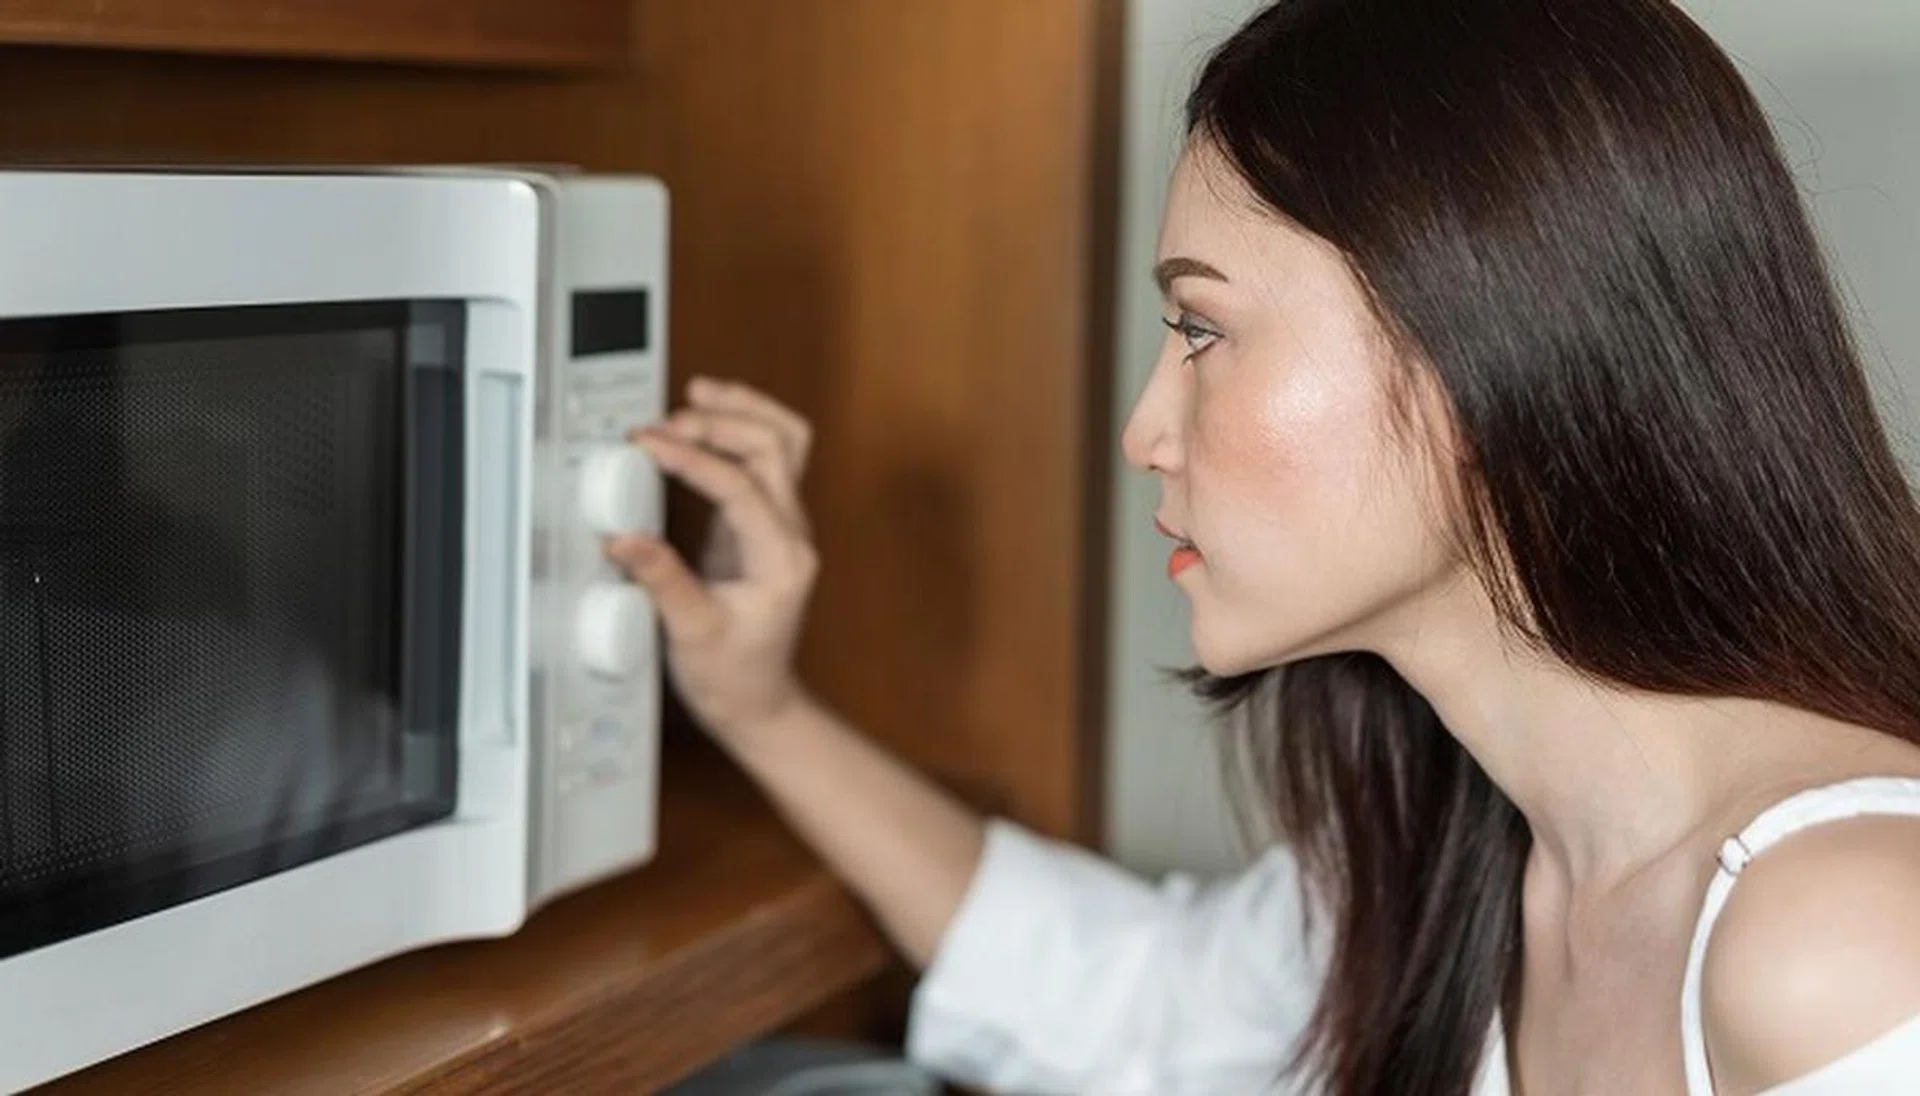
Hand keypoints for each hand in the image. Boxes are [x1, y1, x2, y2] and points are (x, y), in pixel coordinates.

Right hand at [607, 376, 817, 741]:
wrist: (759, 702)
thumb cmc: (736, 677)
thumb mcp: (691, 633)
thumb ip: (661, 582)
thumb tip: (624, 539)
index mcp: (782, 559)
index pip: (742, 485)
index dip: (693, 457)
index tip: (649, 444)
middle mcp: (792, 534)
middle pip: (776, 447)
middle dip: (721, 421)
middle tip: (666, 422)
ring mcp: (783, 525)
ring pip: (784, 443)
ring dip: (743, 410)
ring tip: (697, 392)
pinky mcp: (763, 524)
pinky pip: (768, 459)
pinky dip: (741, 429)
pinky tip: (705, 420)